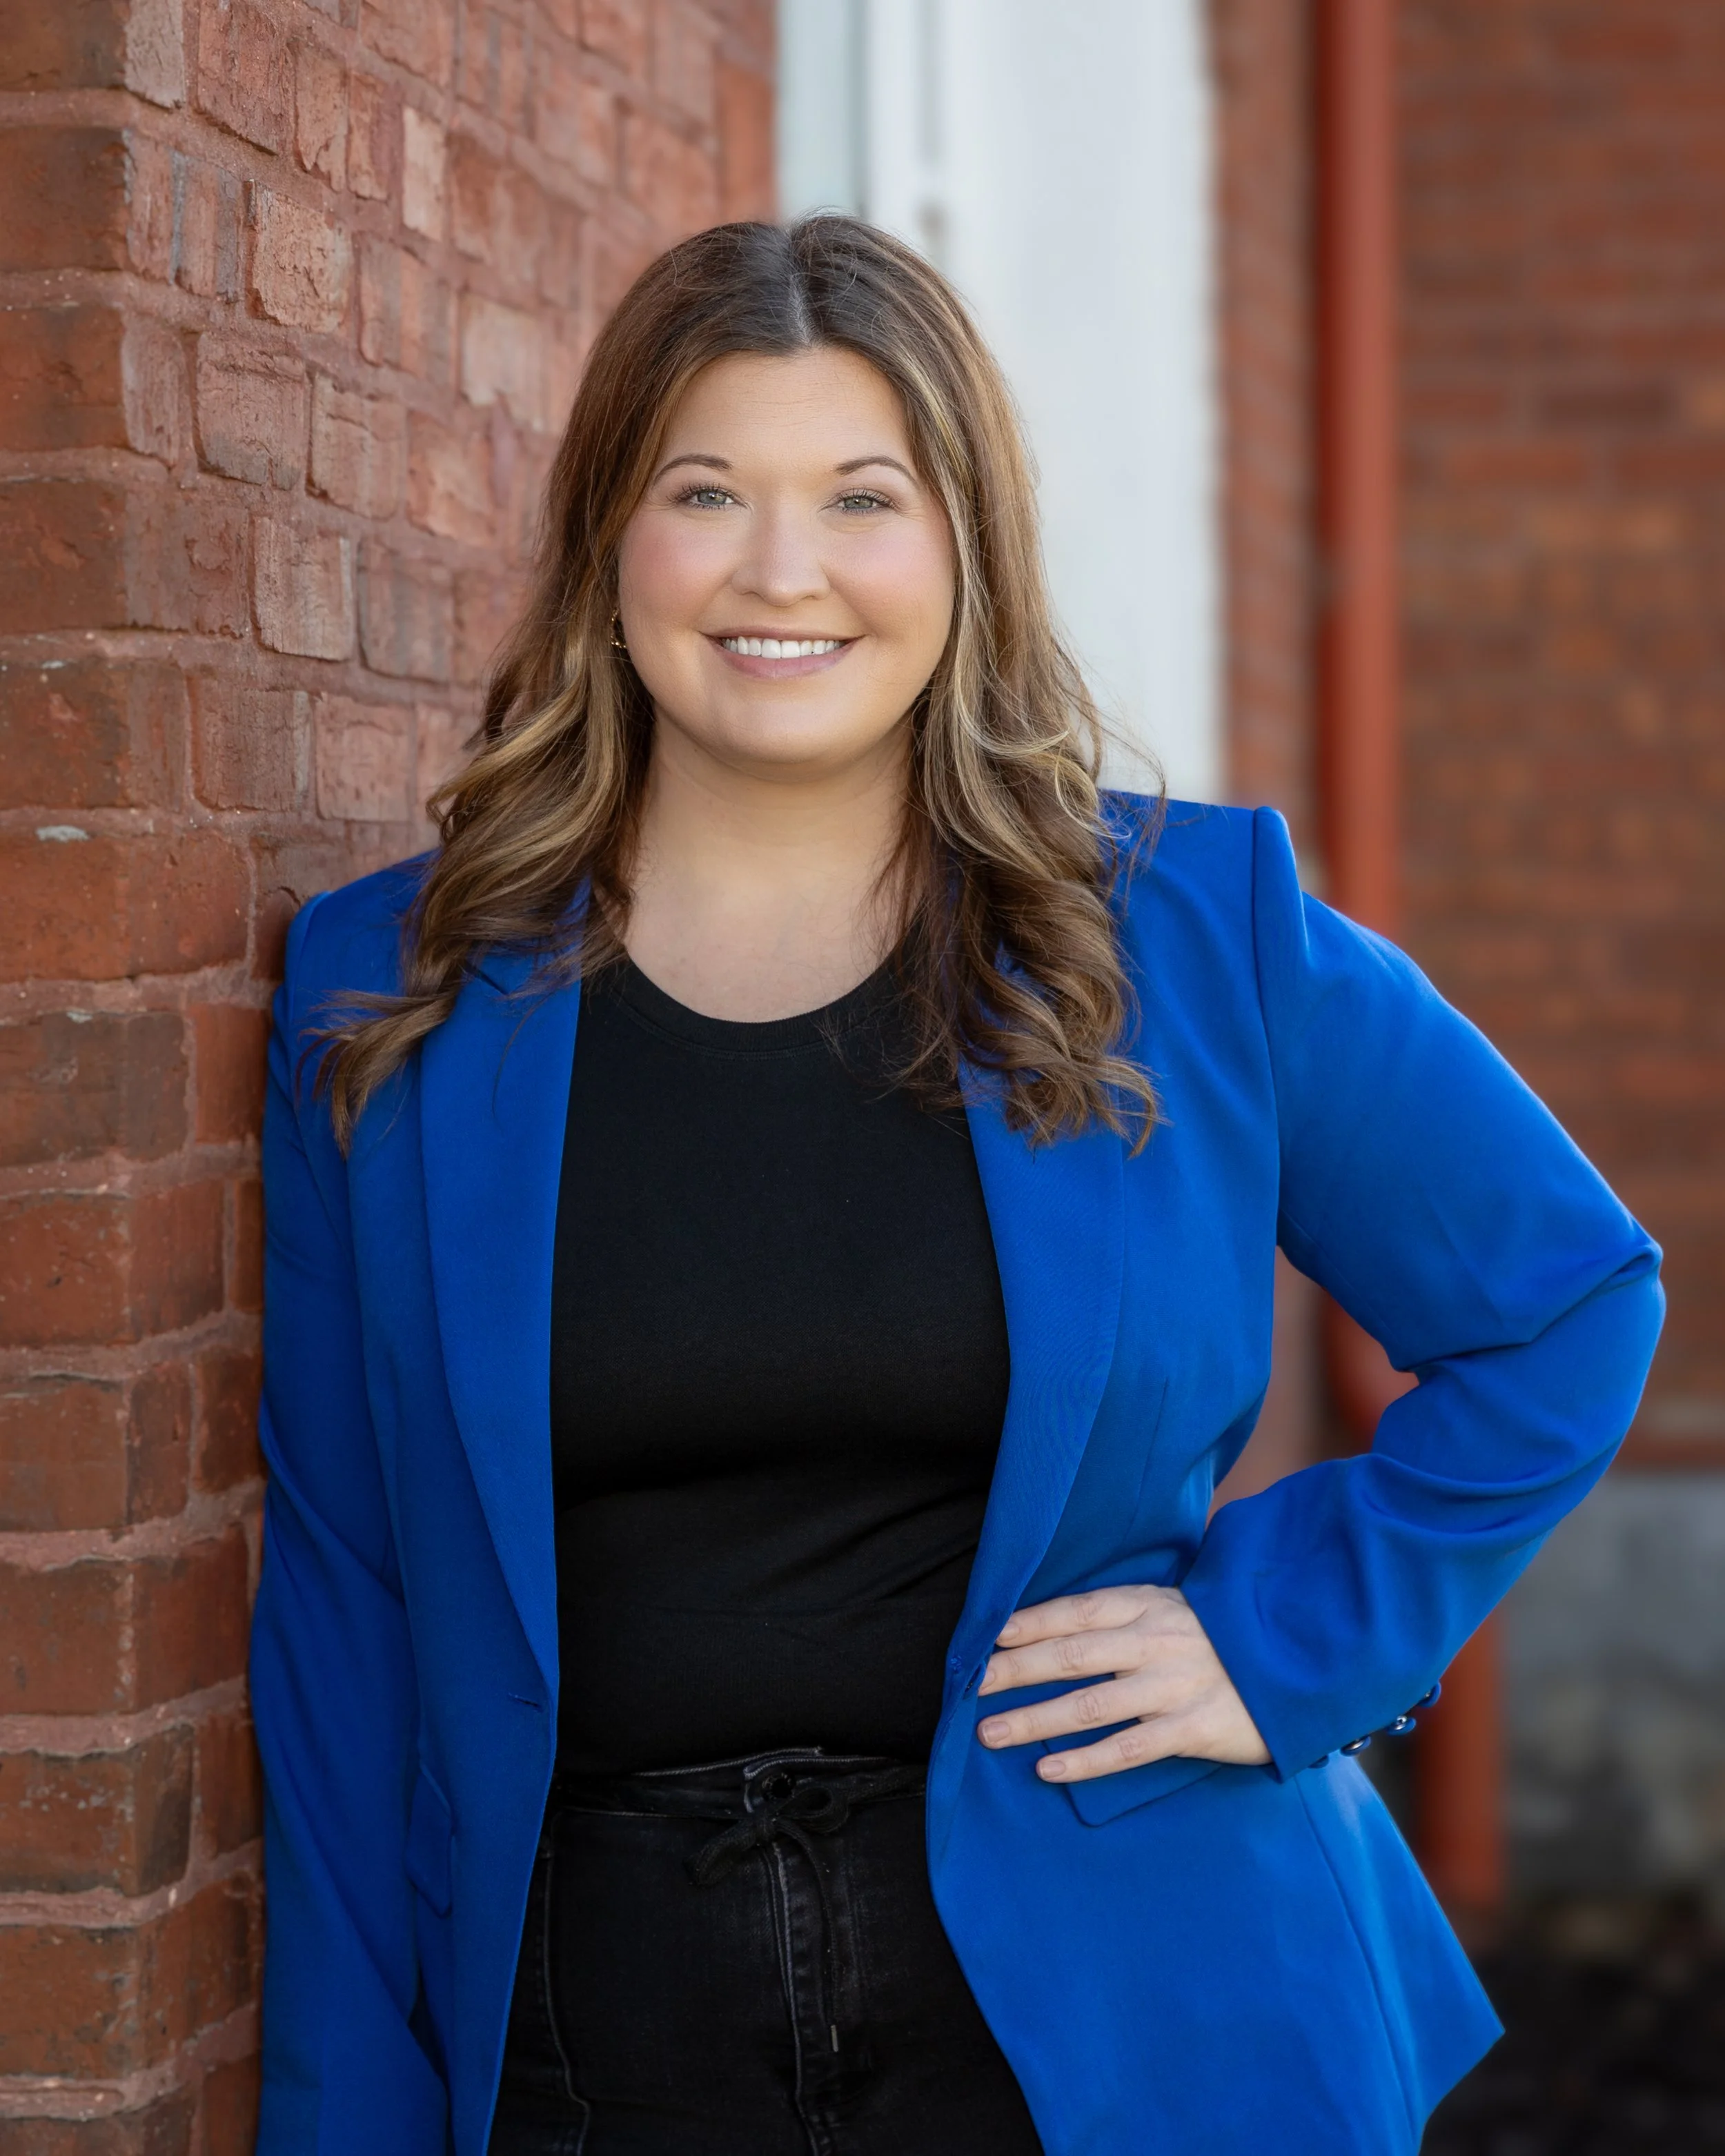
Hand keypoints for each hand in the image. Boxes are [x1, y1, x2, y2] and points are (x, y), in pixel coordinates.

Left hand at [975, 1584, 1270, 1781]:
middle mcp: (1155, 1641)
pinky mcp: (1193, 1728)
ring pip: (1089, 1704)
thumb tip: (1059, 1625)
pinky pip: (1128, 1748)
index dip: (1027, 1622)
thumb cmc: (1223, 1638)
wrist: (1298, 1665)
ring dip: (1034, 1719)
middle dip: (1015, 1670)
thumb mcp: (1176, 1608)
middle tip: (971, 1686)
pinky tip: (1049, 1769)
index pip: (1075, 1610)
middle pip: (1070, 1654)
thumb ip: (1125, 1615)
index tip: (986, 1635)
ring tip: (991, 1733)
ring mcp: (1173, 1686)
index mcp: (1149, 1605)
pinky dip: (1085, 1760)